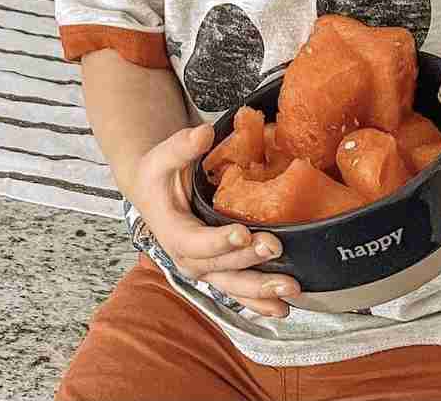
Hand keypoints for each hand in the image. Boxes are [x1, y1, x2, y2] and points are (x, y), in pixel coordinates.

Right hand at [127, 124, 299, 317]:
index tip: (242, 233)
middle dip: (249, 261)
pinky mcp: (217, 270)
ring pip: (232, 285)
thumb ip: (181, 146)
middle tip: (274, 247)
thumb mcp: (161, 157)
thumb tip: (203, 133)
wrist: (152, 192)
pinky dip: (258, 302)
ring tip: (289, 290)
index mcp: (171, 231)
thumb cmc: (157, 175)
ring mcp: (203, 268)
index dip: (219, 241)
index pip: (195, 242)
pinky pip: (237, 291)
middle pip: (220, 267)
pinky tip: (280, 308)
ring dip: (261, 291)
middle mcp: (187, 257)